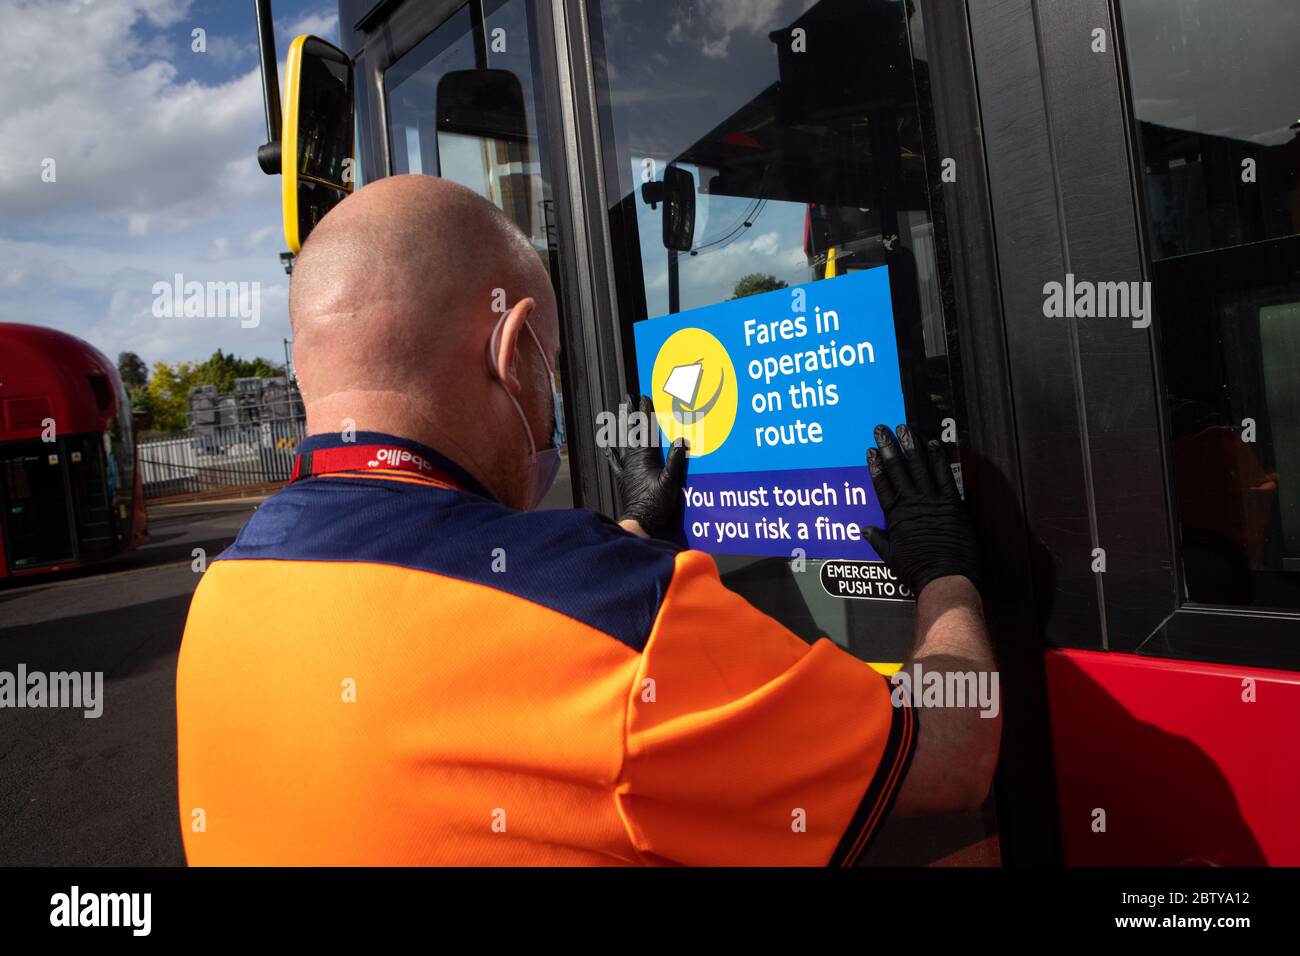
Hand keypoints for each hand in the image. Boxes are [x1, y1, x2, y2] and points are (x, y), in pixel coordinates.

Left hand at [606, 394, 687, 539]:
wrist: (640, 523)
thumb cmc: (656, 505)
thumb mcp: (670, 483)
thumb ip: (675, 462)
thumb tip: (680, 441)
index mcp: (644, 459)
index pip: (645, 430)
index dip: (645, 413)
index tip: (643, 397)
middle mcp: (632, 461)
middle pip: (631, 432)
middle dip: (630, 414)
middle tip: (626, 397)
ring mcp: (626, 470)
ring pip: (622, 443)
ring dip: (620, 427)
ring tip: (617, 414)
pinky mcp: (623, 479)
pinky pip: (615, 463)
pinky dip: (611, 454)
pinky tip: (607, 448)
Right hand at [863, 424, 979, 597]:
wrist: (944, 578)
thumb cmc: (917, 571)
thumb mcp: (891, 557)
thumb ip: (878, 540)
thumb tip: (865, 530)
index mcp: (895, 517)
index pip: (881, 484)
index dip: (876, 465)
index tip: (871, 450)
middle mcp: (911, 505)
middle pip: (897, 470)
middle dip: (889, 447)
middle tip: (882, 429)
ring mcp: (932, 502)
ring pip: (919, 467)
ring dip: (911, 446)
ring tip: (904, 428)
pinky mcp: (952, 504)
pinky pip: (945, 476)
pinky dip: (939, 459)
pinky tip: (934, 444)